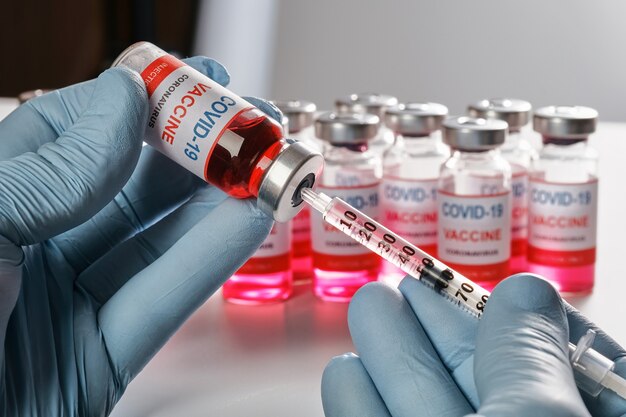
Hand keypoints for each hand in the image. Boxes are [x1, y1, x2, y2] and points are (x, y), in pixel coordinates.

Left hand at [0, 57, 275, 415]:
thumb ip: (54, 167)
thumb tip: (123, 98)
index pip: (68, 134)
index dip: (133, 103)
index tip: (188, 80)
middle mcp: (28, 249)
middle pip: (124, 188)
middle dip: (191, 152)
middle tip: (247, 123)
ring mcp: (67, 305)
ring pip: (154, 242)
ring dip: (217, 203)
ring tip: (266, 166)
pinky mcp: (100, 361)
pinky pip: (163, 300)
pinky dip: (211, 259)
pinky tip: (252, 220)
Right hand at [322, 274, 625, 415]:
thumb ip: (531, 358)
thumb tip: (525, 292)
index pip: (555, 360)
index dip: (512, 318)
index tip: (484, 287)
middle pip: (474, 376)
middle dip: (435, 321)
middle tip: (407, 281)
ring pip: (417, 401)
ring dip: (388, 351)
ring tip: (370, 306)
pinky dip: (357, 401)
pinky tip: (346, 373)